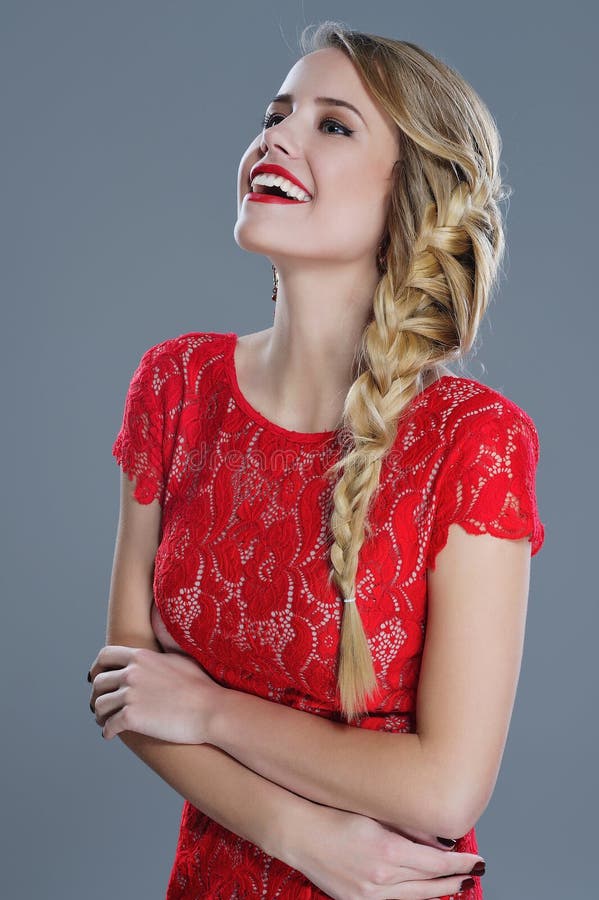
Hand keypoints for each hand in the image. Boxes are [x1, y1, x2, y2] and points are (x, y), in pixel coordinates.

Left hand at [88, 645, 223, 743]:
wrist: (211, 709)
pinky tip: (110, 735)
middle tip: (100, 705)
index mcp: (141, 657)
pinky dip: (107, 731)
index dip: (97, 667)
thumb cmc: (201, 684)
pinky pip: (108, 726)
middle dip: (96, 695)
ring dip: (99, 715)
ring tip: (104, 722)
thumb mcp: (181, 656)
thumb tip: (161, 627)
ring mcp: (130, 695)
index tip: (96, 677)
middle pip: (98, 682)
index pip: (105, 656)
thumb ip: (163, 647)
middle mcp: (131, 673)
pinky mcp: (132, 718)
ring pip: (99, 705)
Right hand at [284, 804, 483, 899]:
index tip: (477, 860)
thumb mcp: (376, 815)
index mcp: (388, 852)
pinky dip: (414, 898)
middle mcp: (382, 878)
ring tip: (457, 885)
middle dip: (456, 879)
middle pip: (430, 883)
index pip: (436, 863)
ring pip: (415, 897)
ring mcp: (370, 895)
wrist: (300, 834)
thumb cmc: (335, 815)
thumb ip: (409, 829)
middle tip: (474, 872)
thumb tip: (440, 840)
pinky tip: (424, 893)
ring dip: (439, 891)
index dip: (459, 863)